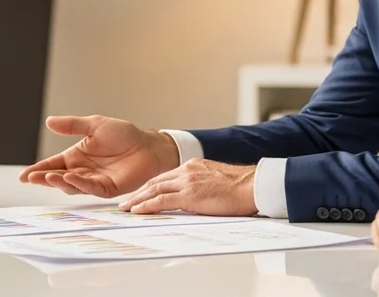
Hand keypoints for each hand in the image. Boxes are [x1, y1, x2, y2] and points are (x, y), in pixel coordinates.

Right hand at [19, 115, 179, 197]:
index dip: (37, 170)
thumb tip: (48, 121)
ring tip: (47, 177)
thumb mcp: (94, 124)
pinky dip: (78, 183)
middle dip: (42, 178)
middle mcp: (82, 170)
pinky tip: (69, 177)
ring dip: (58, 182)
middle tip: (29, 178)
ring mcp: (94, 180)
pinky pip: (90, 187)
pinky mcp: (107, 188)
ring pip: (71, 185)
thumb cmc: (124, 135)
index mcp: (76, 156)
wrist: (148, 145)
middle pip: (57, 177)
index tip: (23, 176)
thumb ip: (72, 125)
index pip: (52, 164)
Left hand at [118, 159, 257, 215]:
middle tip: (126, 202)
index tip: (140, 194)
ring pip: (154, 190)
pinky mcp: (189, 194)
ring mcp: (187, 181)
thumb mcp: (216, 181)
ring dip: (137, 200)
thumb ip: (202, 186)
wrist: (253, 185)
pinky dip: (146, 205)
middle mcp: (186, 170)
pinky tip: (137, 211)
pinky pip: (161, 200)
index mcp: (193, 166)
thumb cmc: (242, 187)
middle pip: (155, 182)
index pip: (165, 177)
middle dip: (139, 193)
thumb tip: (196, 199)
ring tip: (126, 209)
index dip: (150, 186)